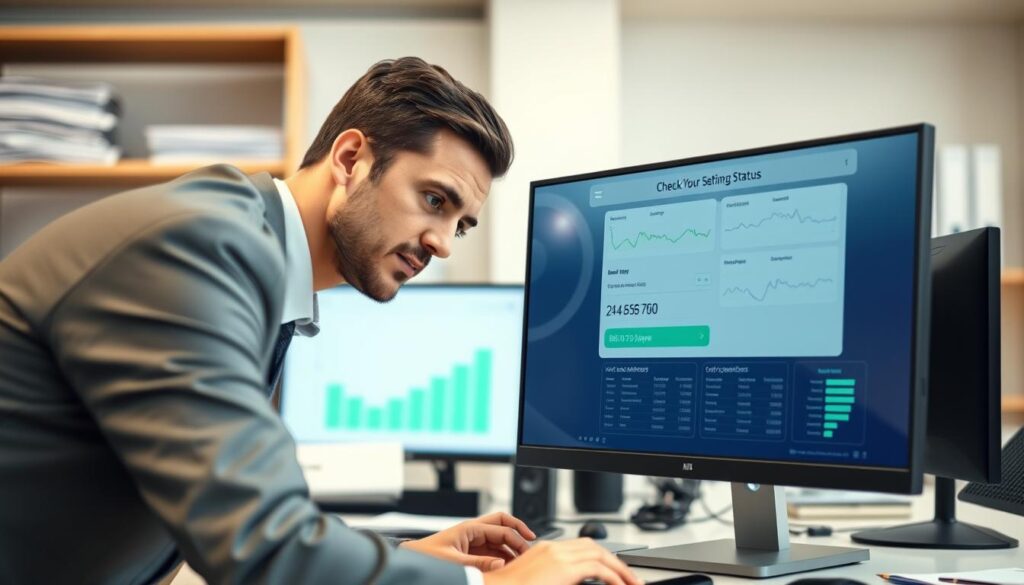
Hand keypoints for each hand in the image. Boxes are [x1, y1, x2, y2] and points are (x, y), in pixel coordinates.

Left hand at [399, 512, 536, 570]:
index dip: (517, 536)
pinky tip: (506, 567)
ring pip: (498, 542)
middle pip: (502, 527)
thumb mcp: (454, 562)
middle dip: (517, 536)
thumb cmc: (426, 556)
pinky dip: (501, 559)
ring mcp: (472, 543)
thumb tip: (502, 564)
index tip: (529, 547)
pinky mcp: (470, 554)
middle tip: (529, 549)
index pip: (501, 528)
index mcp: (469, 528)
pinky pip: (491, 553)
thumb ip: (479, 564)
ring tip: (520, 562)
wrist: (411, 561)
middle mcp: (473, 533)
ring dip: (510, 550)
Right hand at [482, 538, 642, 584]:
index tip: (615, 573)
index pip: (583, 547)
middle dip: (616, 561)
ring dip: (620, 569)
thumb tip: (569, 582)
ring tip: (632, 583)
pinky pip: (598, 568)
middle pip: (595, 547)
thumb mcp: (536, 580)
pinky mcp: (563, 568)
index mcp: (546, 550)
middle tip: (630, 578)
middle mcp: (554, 548)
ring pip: (601, 554)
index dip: (603, 558)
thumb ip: (554, 577)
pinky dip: (614, 576)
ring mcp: (559, 556)